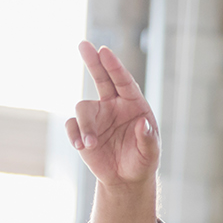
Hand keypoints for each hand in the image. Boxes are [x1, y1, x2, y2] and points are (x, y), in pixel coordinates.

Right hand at [66, 41, 159, 187]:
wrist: (125, 178)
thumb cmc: (142, 161)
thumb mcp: (151, 153)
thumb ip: (148, 138)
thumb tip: (143, 123)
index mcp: (134, 105)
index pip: (124, 81)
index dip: (115, 66)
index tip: (105, 51)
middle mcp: (114, 105)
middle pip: (102, 78)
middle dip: (93, 62)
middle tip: (83, 44)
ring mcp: (97, 116)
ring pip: (83, 107)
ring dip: (86, 124)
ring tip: (91, 144)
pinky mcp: (82, 130)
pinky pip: (72, 125)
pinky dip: (74, 134)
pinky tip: (81, 146)